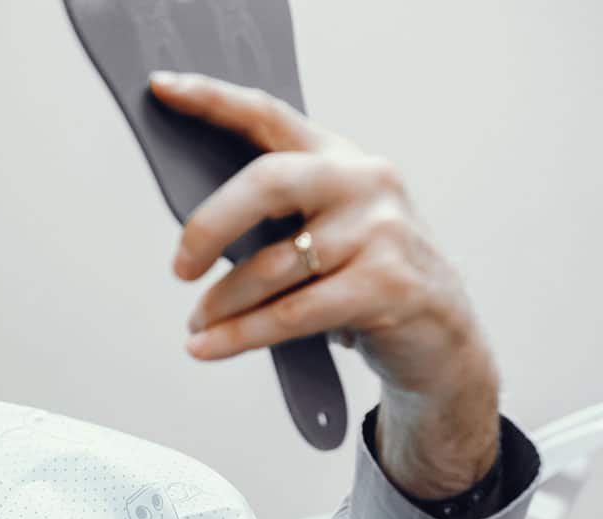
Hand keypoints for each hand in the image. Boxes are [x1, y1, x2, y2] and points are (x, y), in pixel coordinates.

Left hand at [151, 71, 499, 494]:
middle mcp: (364, 182)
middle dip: (209, 225)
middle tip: (180, 268)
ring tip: (197, 325)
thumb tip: (193, 237)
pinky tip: (207, 347)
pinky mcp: (387, 285)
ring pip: (272, 265)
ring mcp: (381, 231)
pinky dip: (240, 334)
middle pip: (267, 182)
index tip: (161, 88)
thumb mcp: (325, 232)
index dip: (212, 99)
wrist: (442, 335)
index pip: (269, 115)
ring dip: (222, 303)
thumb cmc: (366, 279)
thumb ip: (274, 218)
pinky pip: (291, 313)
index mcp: (339, 158)